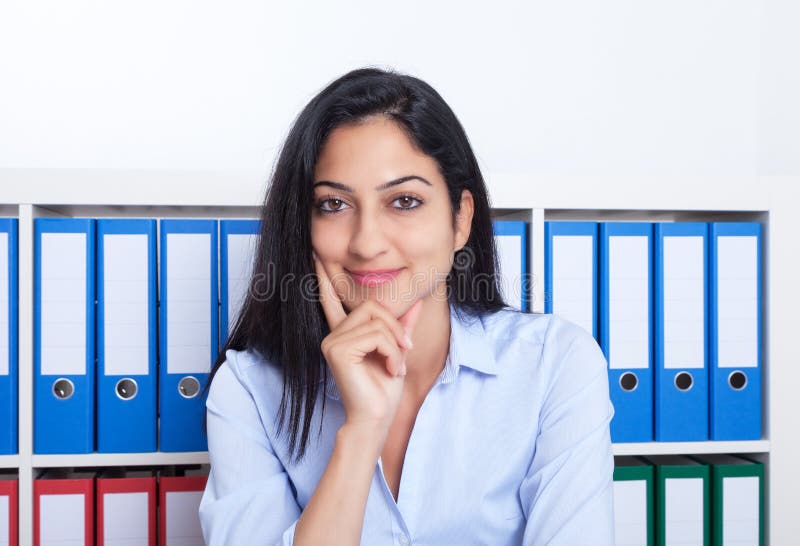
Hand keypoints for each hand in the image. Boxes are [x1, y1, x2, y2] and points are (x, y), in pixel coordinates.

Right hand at [314, 252, 422, 435]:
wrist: (376, 417)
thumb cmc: (383, 390)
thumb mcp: (397, 351)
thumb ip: (401, 326)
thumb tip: (415, 303)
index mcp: (344, 333)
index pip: (331, 300)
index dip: (324, 278)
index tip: (316, 256)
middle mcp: (334, 334)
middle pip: (372, 306)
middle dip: (395, 328)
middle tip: (402, 354)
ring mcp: (332, 341)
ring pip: (378, 321)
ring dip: (396, 344)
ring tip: (395, 366)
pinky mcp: (337, 350)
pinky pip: (377, 335)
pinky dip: (392, 352)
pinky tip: (390, 370)